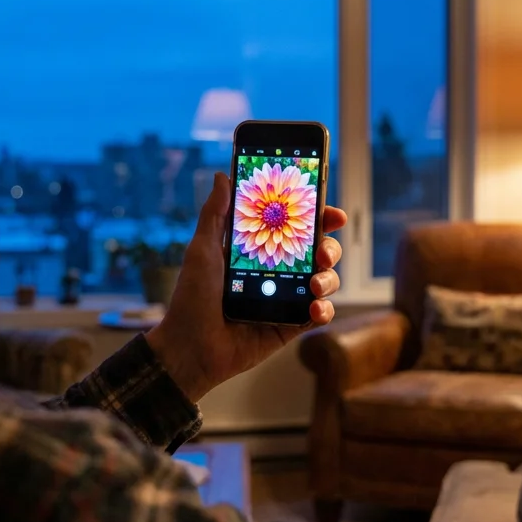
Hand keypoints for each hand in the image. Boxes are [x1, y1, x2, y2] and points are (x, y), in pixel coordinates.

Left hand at [145, 172, 345, 400]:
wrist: (189, 346)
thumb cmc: (192, 297)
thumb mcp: (202, 250)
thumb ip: (215, 214)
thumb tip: (223, 175)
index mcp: (259, 250)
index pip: (295, 227)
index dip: (317, 217)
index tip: (331, 213)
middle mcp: (278, 272)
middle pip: (318, 251)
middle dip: (329, 247)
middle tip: (321, 250)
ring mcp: (286, 299)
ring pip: (325, 281)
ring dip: (329, 278)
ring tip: (314, 284)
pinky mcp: (290, 326)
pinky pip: (319, 314)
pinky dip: (324, 309)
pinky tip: (314, 308)